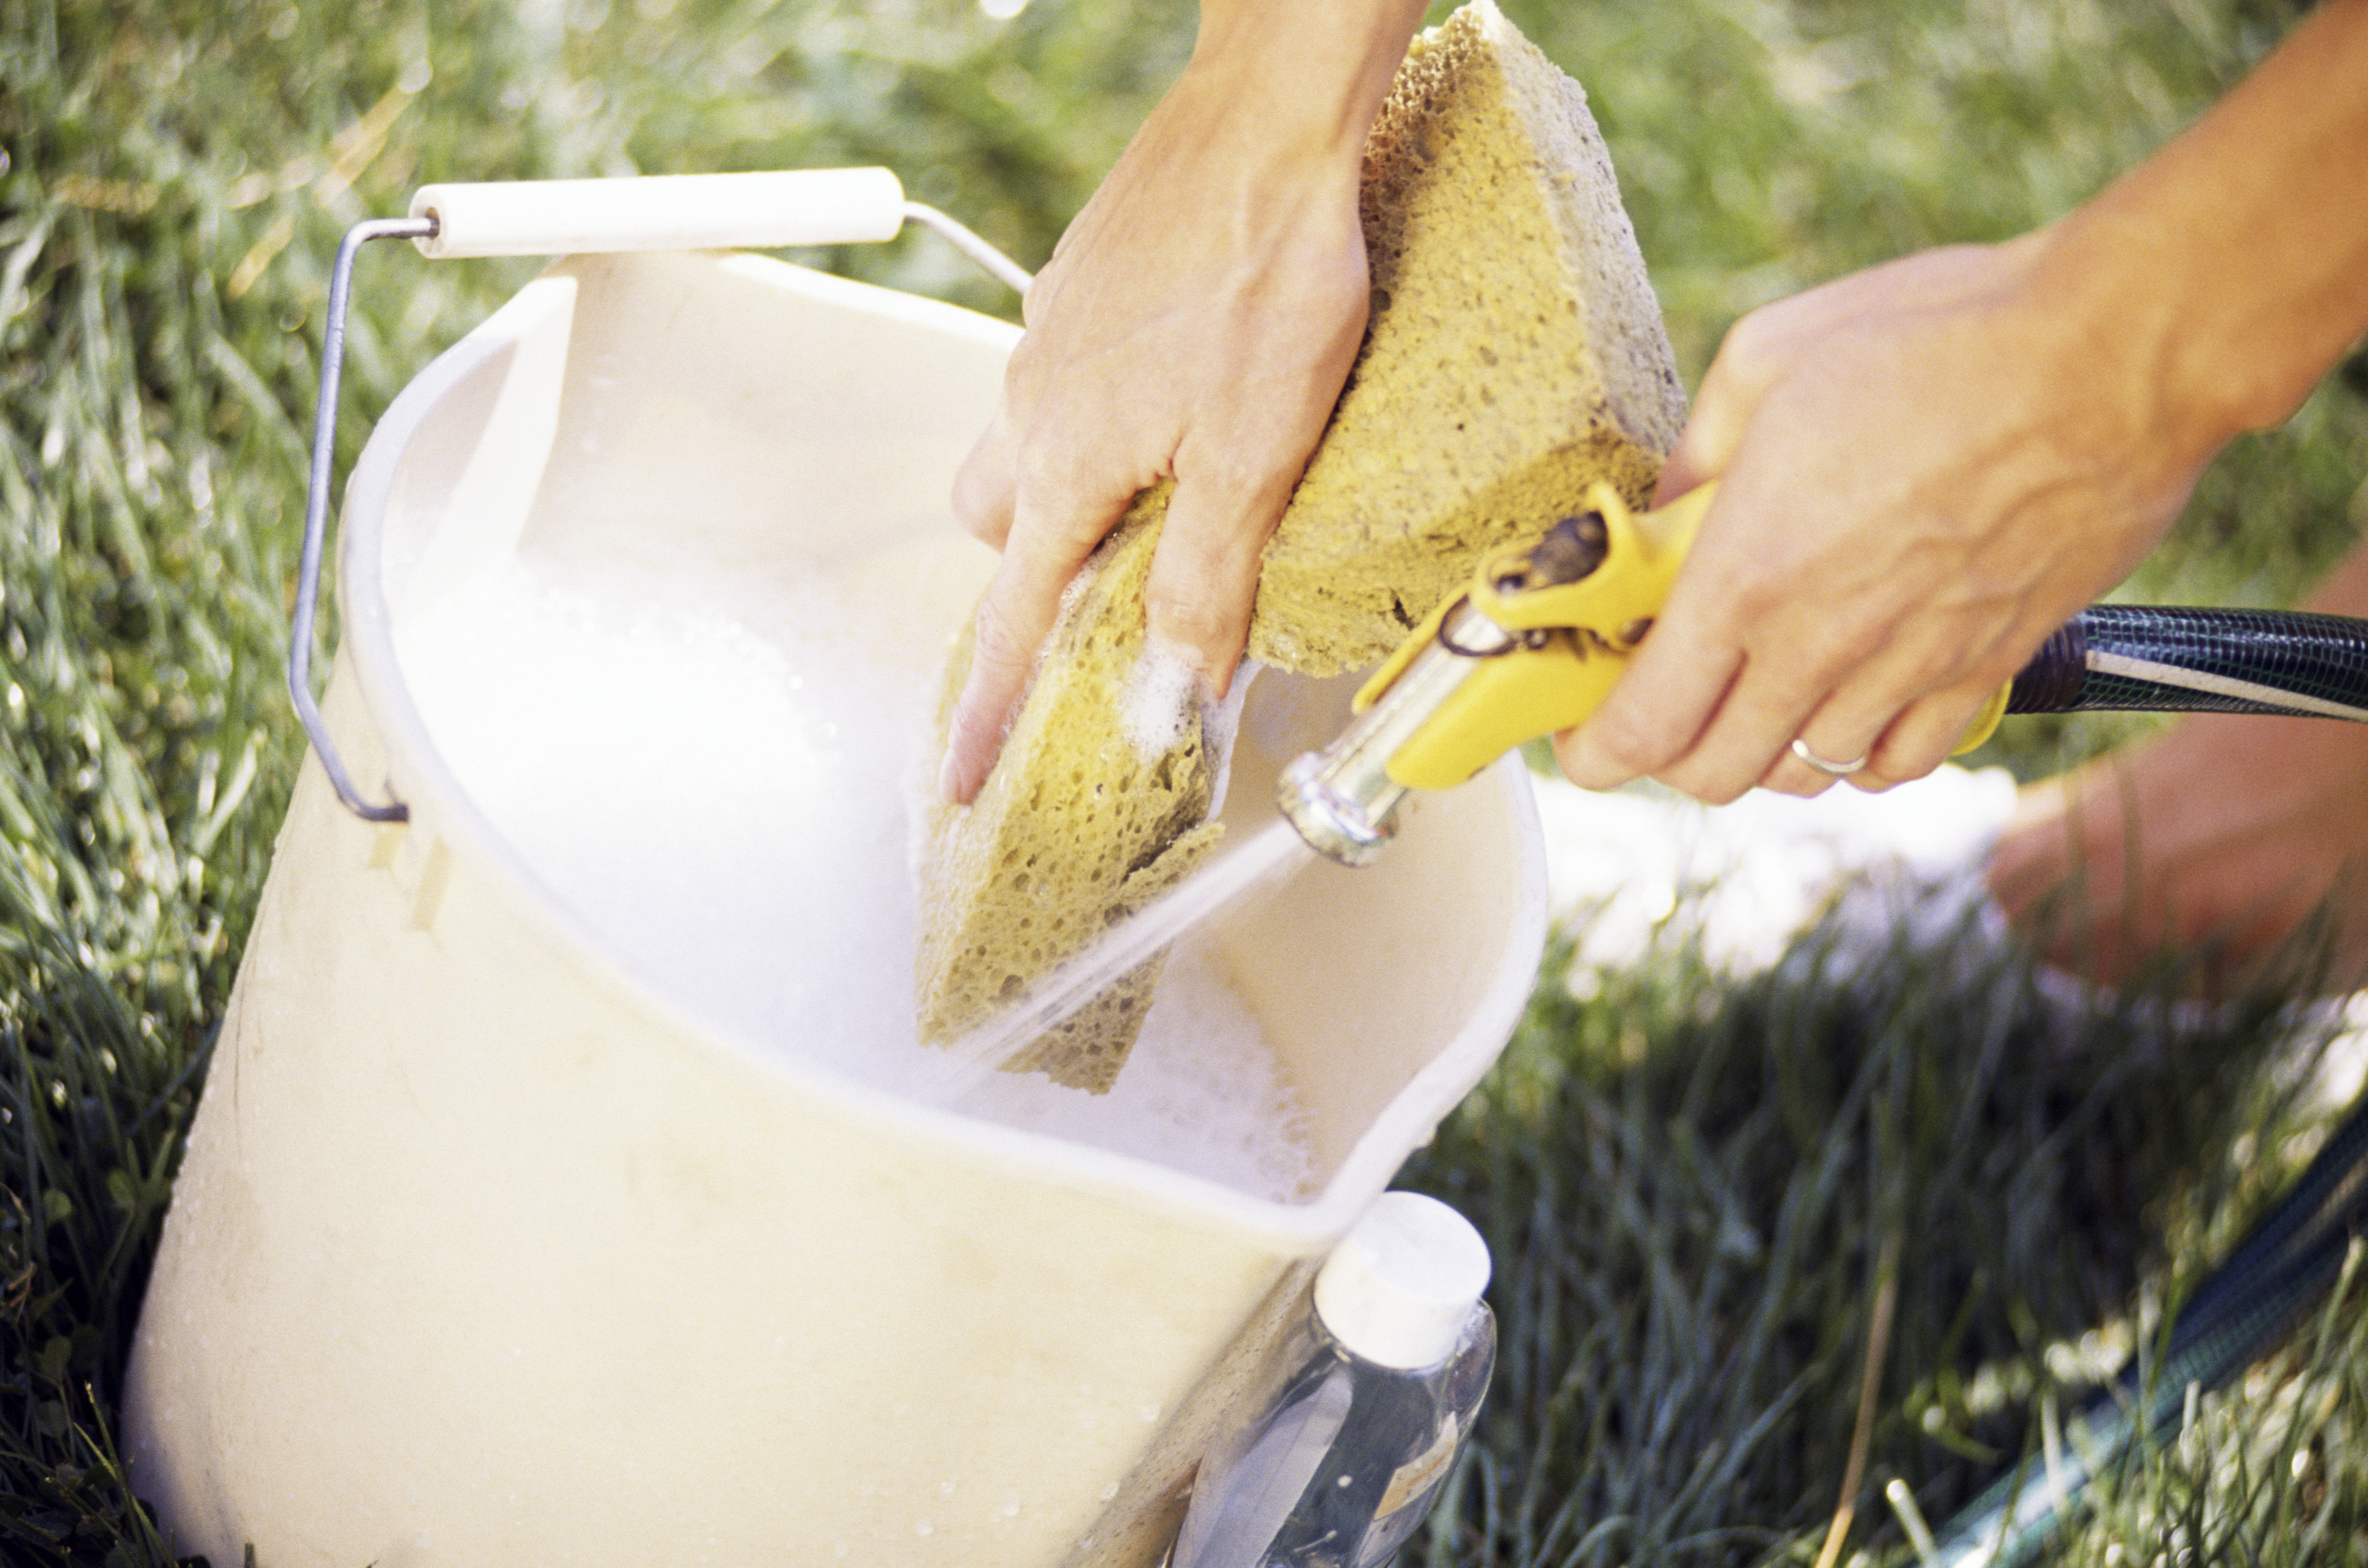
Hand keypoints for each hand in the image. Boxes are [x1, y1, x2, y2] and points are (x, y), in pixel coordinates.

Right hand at [940, 3, 1423, 804]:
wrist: (1270, 121)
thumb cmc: (1266, 278)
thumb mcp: (1255, 457)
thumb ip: (1206, 581)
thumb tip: (1173, 690)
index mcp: (1066, 464)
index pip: (1015, 619)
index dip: (993, 710)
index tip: (963, 779)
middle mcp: (1036, 403)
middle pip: (1002, 527)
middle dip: (1038, 574)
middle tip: (1113, 587)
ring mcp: (1053, 339)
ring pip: (1029, 447)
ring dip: (1077, 488)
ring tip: (1172, 483)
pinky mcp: (1085, 289)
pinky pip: (1069, 380)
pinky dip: (1109, 414)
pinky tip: (1188, 389)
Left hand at [1553, 233, 2217, 802]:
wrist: (2108, 351)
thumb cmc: (1935, 336)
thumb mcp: (1766, 360)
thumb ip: (1695, 455)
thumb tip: (1661, 515)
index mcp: (1748, 575)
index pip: (1644, 728)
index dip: (1596, 754)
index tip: (1584, 738)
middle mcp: (1821, 643)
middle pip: (1715, 774)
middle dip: (1673, 755)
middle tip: (1669, 701)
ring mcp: (1908, 664)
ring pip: (1807, 773)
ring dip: (1768, 747)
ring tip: (1762, 687)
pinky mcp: (1986, 664)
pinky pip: (1902, 760)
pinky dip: (1862, 751)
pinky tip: (1853, 698)